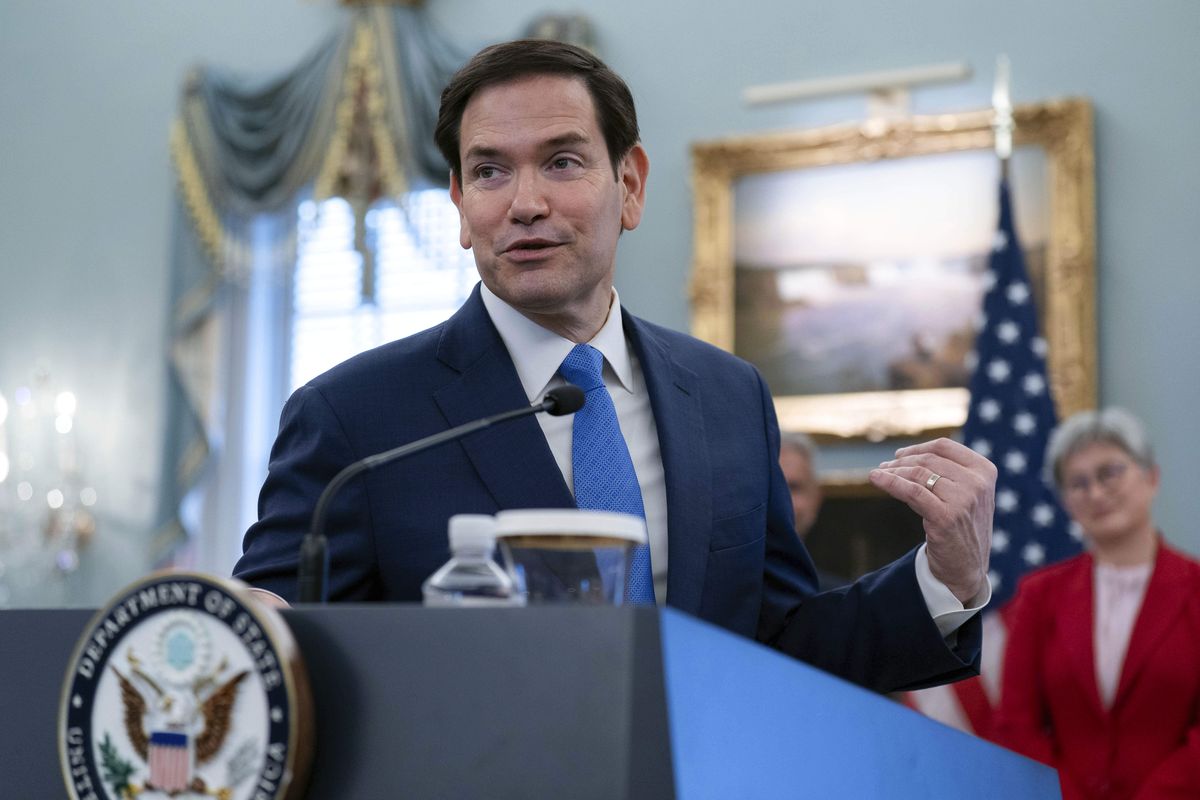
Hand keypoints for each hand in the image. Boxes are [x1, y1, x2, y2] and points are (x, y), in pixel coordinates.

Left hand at [869, 438, 996, 603]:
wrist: (966, 569)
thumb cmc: (961, 528)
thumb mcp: (965, 494)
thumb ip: (948, 473)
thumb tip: (905, 455)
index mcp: (985, 471)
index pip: (944, 447)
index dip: (918, 448)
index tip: (900, 455)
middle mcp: (977, 483)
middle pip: (928, 460)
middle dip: (902, 462)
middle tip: (884, 467)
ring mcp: (963, 499)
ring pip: (917, 474)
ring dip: (893, 472)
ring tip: (879, 474)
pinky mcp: (945, 516)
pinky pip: (911, 491)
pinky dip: (890, 482)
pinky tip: (875, 478)